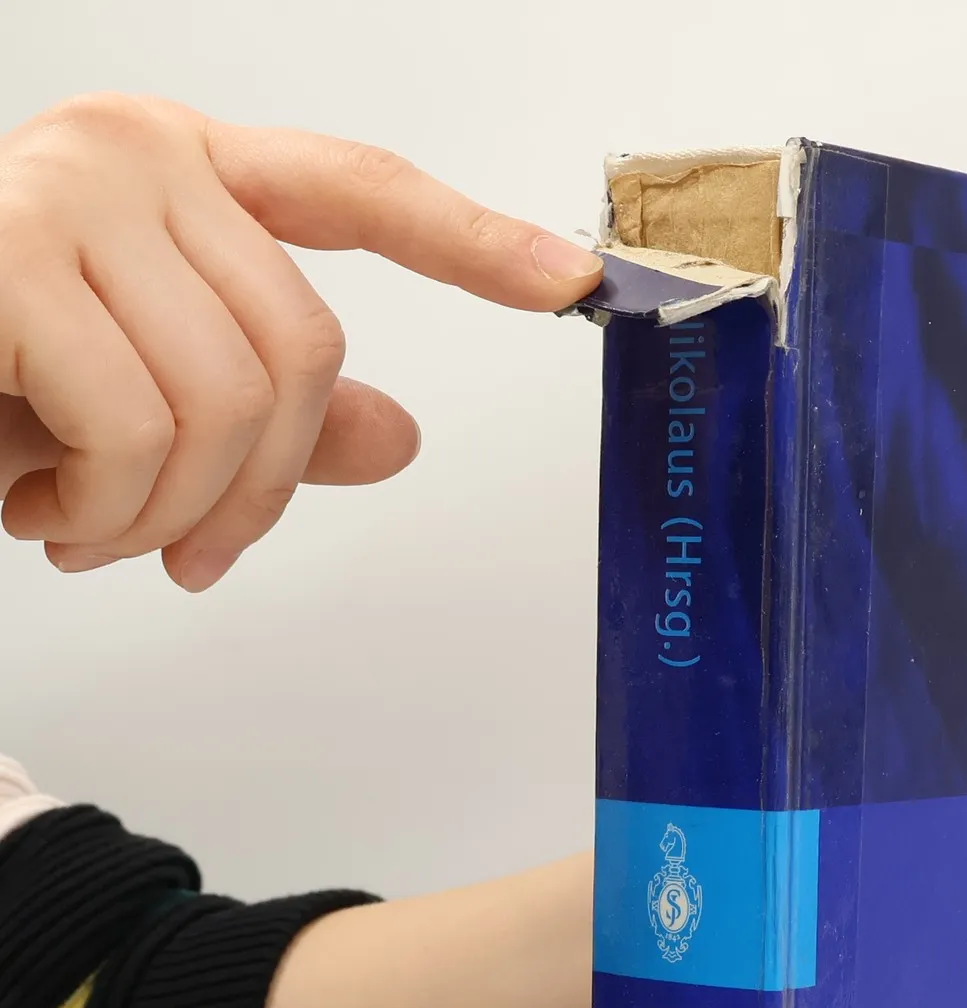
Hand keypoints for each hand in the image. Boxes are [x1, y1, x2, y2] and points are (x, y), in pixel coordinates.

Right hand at [0, 93, 602, 589]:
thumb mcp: (138, 403)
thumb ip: (269, 414)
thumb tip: (402, 434)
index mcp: (179, 170)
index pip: (353, 189)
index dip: (470, 240)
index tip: (571, 279)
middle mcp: (129, 151)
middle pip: (305, 351)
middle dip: (258, 491)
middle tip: (186, 553)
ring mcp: (62, 187)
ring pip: (227, 401)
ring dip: (168, 514)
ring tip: (93, 532)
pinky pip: (136, 426)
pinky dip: (110, 512)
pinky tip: (50, 518)